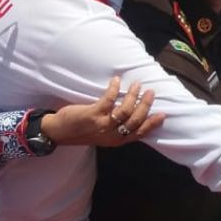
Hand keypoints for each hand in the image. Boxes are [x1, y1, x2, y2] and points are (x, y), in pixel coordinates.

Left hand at [42, 77, 164, 146]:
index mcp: (116, 140)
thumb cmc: (82, 132)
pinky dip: (114, 89)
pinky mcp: (92, 114)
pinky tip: (117, 81)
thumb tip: (133, 114)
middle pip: (134, 121)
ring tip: (137, 85)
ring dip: (133, 96)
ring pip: (124, 111)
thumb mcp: (103, 136)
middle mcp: (111, 135)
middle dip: (145, 106)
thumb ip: (117, 128)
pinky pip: (108, 100)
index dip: (151, 124)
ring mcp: (102, 125)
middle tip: (151, 92)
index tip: (162, 114)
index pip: (138, 133)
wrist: (58, 133)